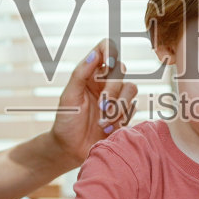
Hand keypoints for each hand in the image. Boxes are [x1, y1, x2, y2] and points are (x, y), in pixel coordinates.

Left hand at [49, 38, 137, 165]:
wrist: (71, 150)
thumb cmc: (66, 122)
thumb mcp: (69, 96)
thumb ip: (80, 73)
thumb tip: (95, 53)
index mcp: (90, 73)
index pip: (105, 48)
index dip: (111, 51)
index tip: (109, 64)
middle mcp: (105, 81)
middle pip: (121, 70)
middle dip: (112, 90)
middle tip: (101, 107)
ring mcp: (116, 96)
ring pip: (130, 88)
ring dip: (117, 107)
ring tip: (102, 123)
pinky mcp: (124, 112)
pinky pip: (133, 107)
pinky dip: (121, 119)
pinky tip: (107, 129)